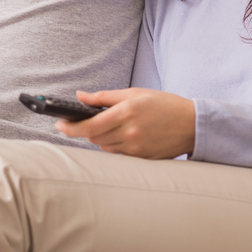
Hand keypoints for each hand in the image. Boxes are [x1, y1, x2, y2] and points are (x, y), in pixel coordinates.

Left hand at [54, 89, 195, 158]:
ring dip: (99, 137)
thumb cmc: (163, 105)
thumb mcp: (134, 93)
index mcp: (126, 112)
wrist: (192, 124)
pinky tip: (121, 135)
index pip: (90, 125)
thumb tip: (80, 96)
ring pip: (104, 147)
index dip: (71, 127)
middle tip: (82, 122)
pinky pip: (118, 154)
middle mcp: (130, 132)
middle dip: (84, 130)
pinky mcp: (141, 158)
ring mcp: (136, 148)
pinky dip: (113, 145)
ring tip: (109, 126)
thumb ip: (104, 97)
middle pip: (94, 137)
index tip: (58, 124)